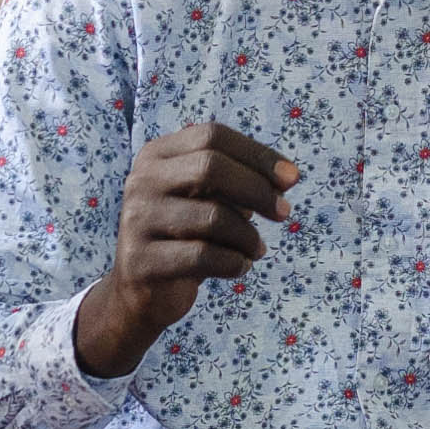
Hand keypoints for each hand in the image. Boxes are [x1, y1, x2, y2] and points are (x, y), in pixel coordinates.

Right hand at [73, 121, 300, 375]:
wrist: (140, 293)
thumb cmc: (183, 237)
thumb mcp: (207, 201)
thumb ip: (236, 183)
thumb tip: (284, 178)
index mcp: (156, 155)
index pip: (212, 136)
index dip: (257, 154)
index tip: (292, 178)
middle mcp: (141, 180)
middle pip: (211, 167)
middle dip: (258, 189)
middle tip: (284, 213)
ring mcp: (137, 220)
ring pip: (213, 216)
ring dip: (248, 236)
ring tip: (256, 249)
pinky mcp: (141, 260)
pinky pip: (203, 257)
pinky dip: (234, 263)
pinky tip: (240, 267)